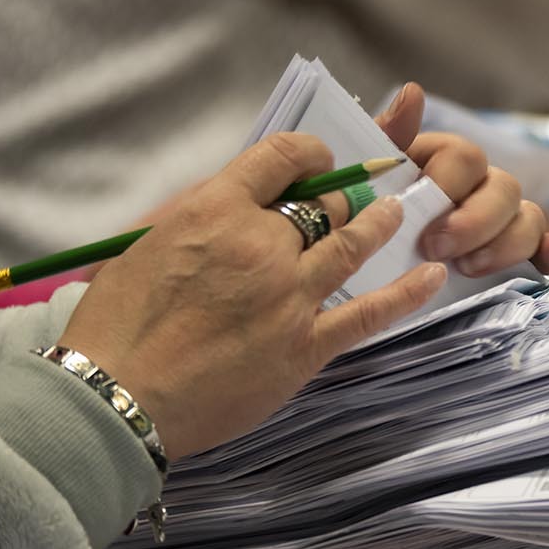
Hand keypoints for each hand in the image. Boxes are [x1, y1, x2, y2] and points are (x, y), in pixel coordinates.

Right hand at [58, 133, 447, 460]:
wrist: (118, 396)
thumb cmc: (119, 324)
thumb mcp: (146, 244)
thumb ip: (199, 216)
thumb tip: (239, 200)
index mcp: (214, 210)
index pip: (280, 157)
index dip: (309, 153)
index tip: (318, 159)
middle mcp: (260, 245)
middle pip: (323, 203)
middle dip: (339, 198)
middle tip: (352, 199)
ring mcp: (288, 295)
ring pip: (353, 244)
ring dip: (380, 224)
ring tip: (398, 213)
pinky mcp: (305, 345)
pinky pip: (370, 312)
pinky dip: (406, 292)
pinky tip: (431, 275)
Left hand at [372, 83, 548, 276]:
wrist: (376, 257)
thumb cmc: (372, 214)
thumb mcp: (370, 175)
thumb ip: (389, 137)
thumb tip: (413, 92)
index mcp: (447, 161)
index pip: (466, 157)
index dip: (448, 186)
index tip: (420, 221)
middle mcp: (482, 185)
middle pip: (505, 188)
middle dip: (475, 222)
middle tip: (436, 249)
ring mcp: (505, 219)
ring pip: (530, 218)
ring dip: (505, 244)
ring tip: (467, 269)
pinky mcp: (520, 252)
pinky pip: (547, 247)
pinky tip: (546, 260)